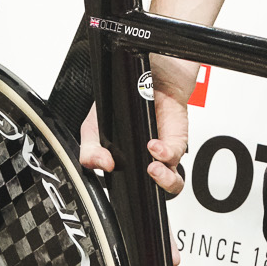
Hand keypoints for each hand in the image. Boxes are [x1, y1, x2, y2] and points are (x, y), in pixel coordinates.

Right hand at [79, 56, 196, 195]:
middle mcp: (145, 160)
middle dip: (149, 196)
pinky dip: (164, 153)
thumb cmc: (120, 97)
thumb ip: (90, 149)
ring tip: (151, 169)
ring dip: (163, 180)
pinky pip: (174, 154)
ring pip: (171, 182)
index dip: (123, 195)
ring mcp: (162, 152)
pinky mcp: (176, 139)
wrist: (145, 69)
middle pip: (152, 192)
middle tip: (140, 184)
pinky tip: (153, 145)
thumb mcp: (93, 125)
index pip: (126, 189)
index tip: (113, 180)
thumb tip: (101, 165)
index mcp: (125, 162)